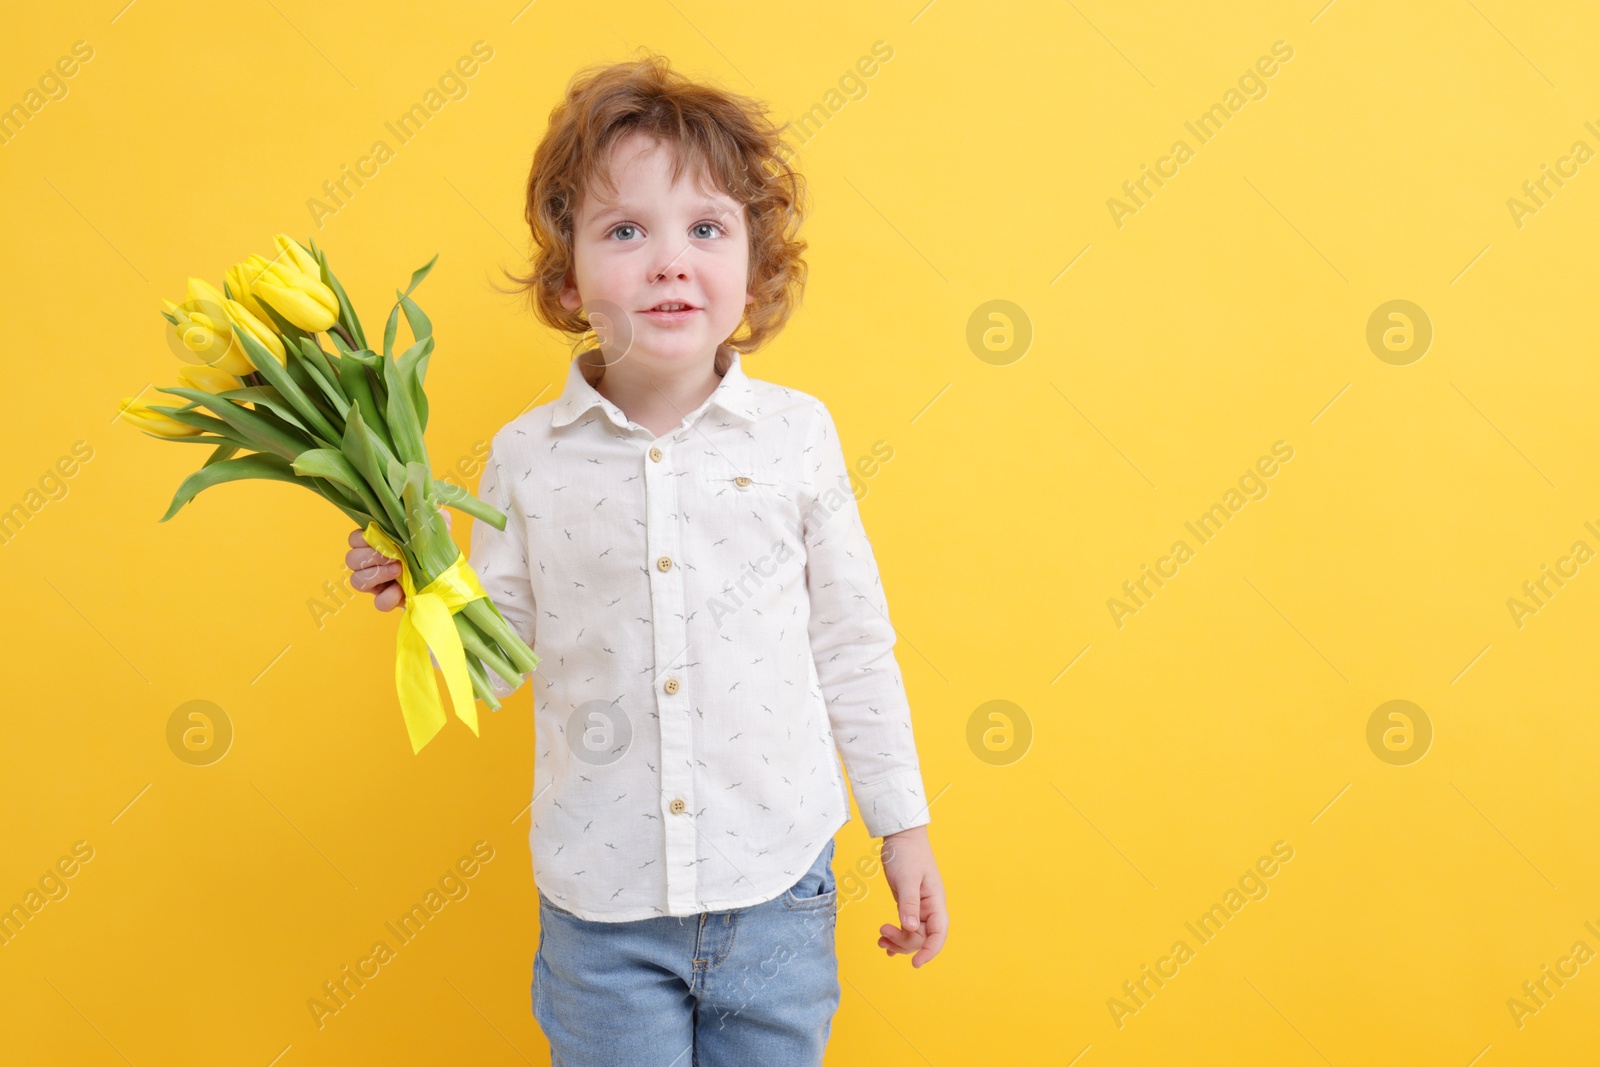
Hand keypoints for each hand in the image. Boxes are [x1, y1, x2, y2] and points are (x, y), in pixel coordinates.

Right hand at [345, 508, 450, 610]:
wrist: (444, 577)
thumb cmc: (431, 550)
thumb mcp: (434, 531)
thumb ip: (434, 518)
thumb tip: (436, 511)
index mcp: (376, 543)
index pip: (354, 539)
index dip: (362, 539)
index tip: (383, 537)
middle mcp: (370, 562)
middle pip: (351, 559)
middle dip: (371, 556)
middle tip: (394, 555)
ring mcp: (375, 583)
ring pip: (356, 581)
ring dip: (376, 575)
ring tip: (398, 570)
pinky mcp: (386, 599)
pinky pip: (378, 602)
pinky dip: (389, 596)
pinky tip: (402, 590)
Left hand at [877, 824, 946, 967]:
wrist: (901, 836)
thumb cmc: (907, 853)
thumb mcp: (907, 878)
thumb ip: (909, 903)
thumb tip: (911, 928)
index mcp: (935, 901)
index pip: (939, 933)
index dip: (930, 950)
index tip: (916, 963)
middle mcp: (930, 907)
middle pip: (922, 937)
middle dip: (904, 941)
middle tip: (882, 932)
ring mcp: (919, 907)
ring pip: (912, 934)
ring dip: (898, 941)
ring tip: (880, 940)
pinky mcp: (908, 904)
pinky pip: (905, 927)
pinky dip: (896, 936)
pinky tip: (884, 942)